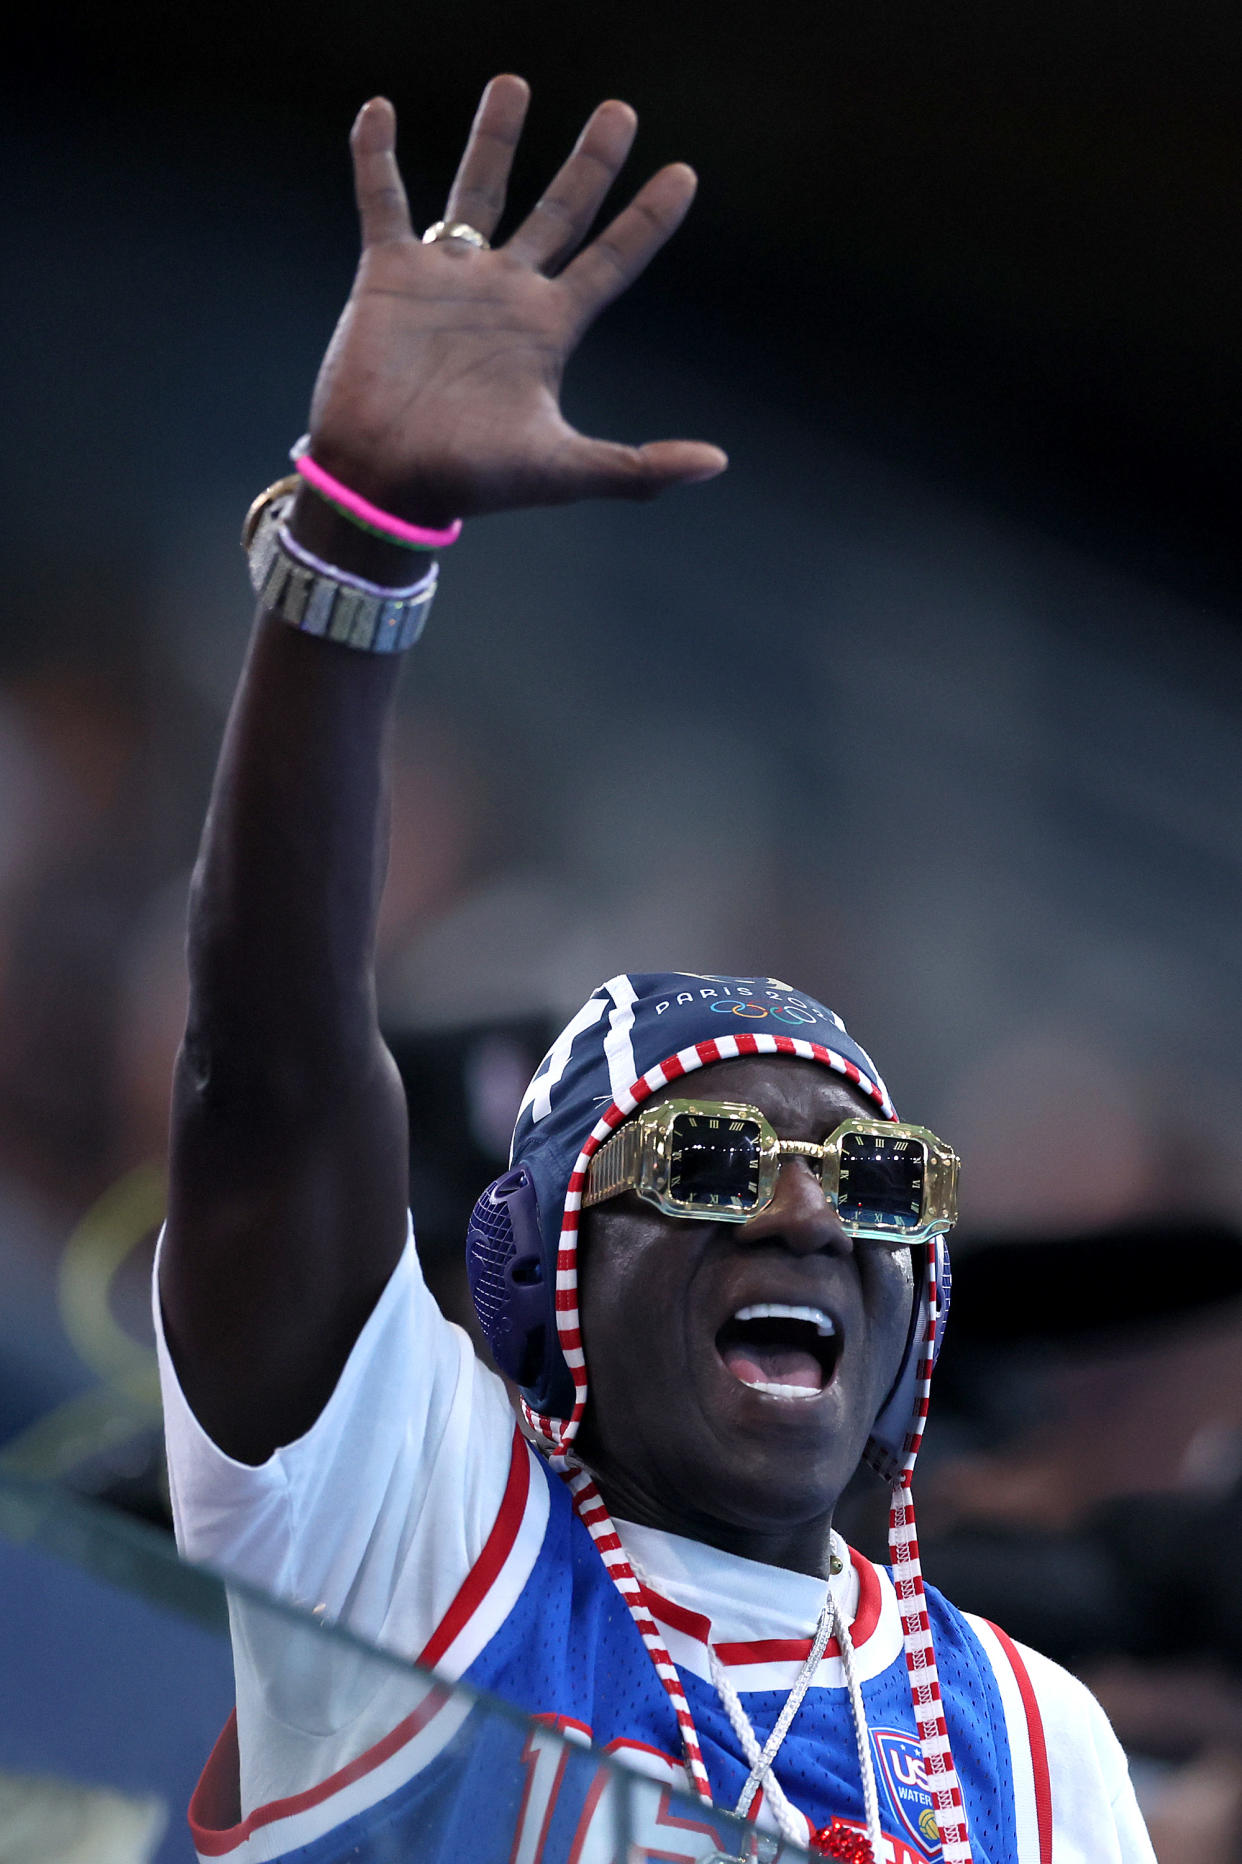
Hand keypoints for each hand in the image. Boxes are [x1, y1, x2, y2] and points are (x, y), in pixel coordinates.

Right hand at [305, 77, 727, 526]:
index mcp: (548, 329)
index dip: (648, 220)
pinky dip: (376, 158)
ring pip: (478, 191)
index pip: (612, 260)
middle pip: (559, 211)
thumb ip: (639, 467)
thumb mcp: (564, 471)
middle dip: (590, 163)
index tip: (684, 174)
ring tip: (514, 82)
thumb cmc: (470, 481)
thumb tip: (717, 464)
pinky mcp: (388, 275)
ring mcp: (446, 280)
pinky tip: (380, 111)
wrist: (384, 483)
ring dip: (494, 138)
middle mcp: (504, 294)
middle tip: (620, 111)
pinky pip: (383, 201)